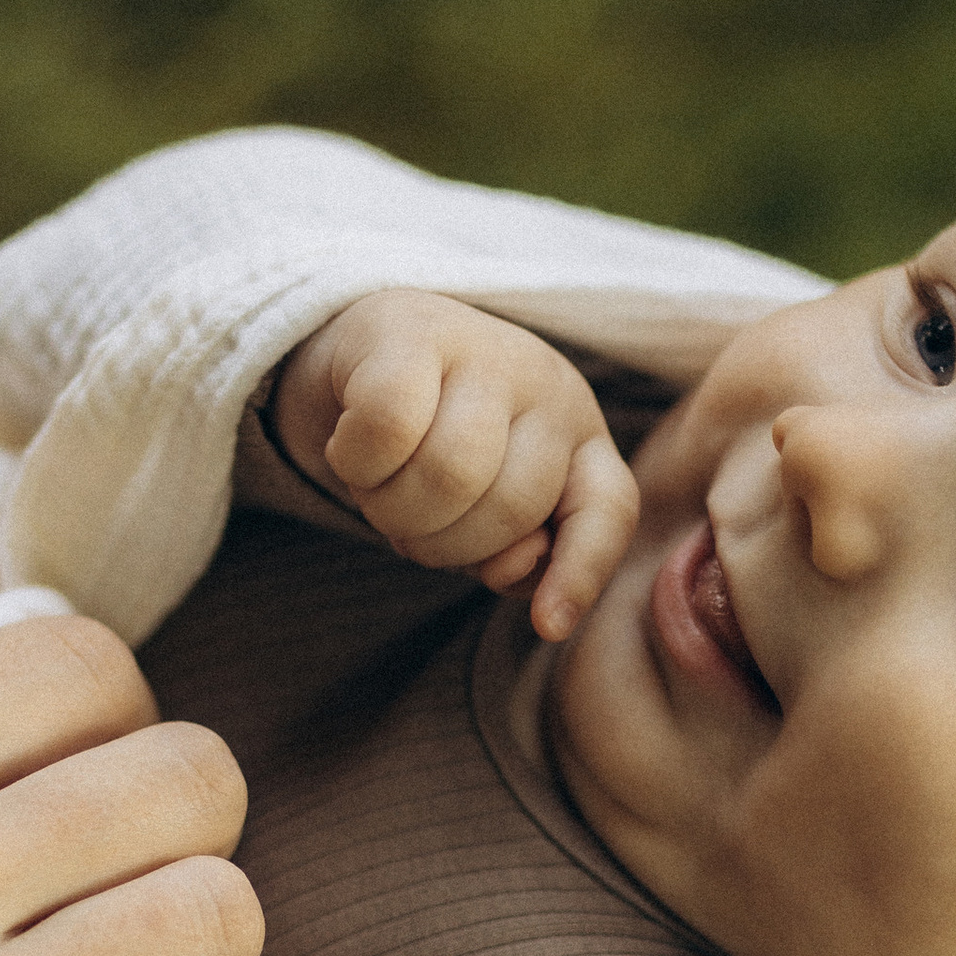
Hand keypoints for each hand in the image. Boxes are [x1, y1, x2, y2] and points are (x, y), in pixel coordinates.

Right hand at [271, 289, 638, 639]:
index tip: (547, 626)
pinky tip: (348, 451)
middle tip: (406, 523)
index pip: (608, 510)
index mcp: (580, 439)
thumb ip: (514, 551)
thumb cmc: (429, 445)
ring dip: (394, 509)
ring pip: (450, 472)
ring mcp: (487, 350)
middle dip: (443, 543)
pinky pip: (388, 428)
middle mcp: (549, 388)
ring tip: (379, 490)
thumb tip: (512, 573)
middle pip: (510, 506)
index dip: (581, 574)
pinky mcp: (412, 330)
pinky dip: (357, 463)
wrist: (358, 351)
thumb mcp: (484, 510)